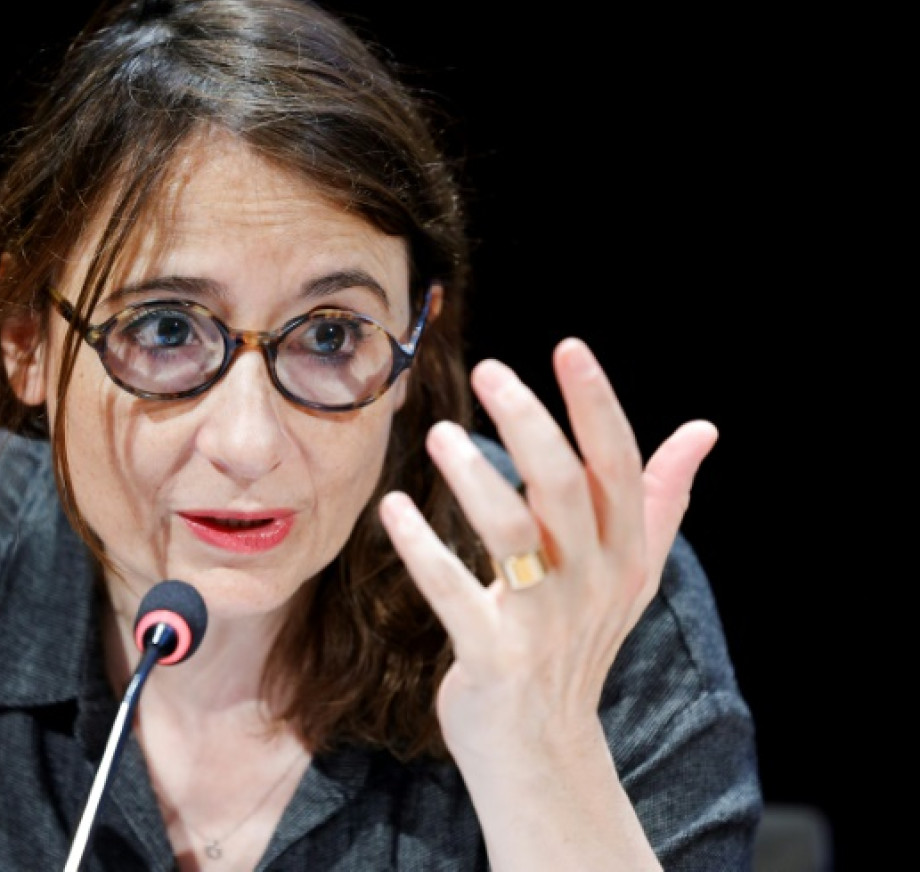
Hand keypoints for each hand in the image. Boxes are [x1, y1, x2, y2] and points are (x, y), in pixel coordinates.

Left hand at [379, 337, 717, 760]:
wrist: (544, 751)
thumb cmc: (578, 645)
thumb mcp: (629, 574)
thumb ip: (659, 498)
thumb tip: (704, 429)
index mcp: (623, 552)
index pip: (619, 464)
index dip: (596, 403)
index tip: (567, 347)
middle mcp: (591, 581)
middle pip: (567, 487)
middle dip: (531, 423)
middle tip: (490, 372)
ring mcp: (544, 623)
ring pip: (513, 534)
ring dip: (474, 479)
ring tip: (438, 436)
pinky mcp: (494, 657)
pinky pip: (456, 594)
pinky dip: (423, 550)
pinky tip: (393, 508)